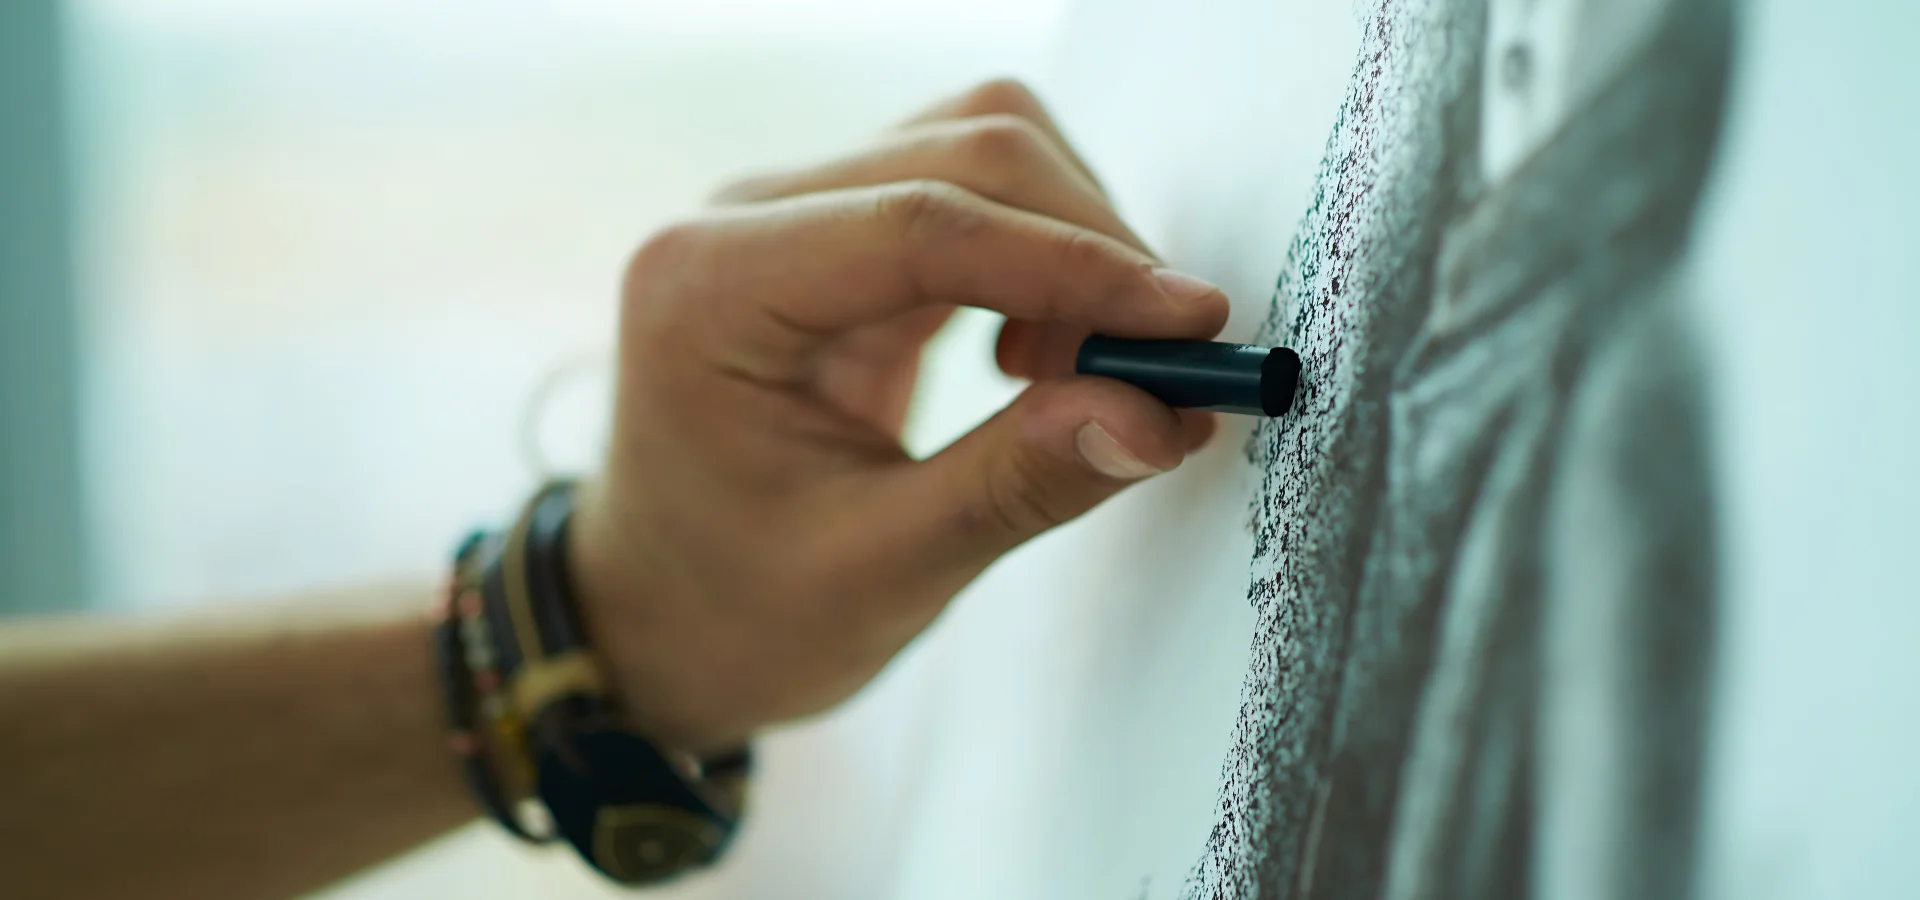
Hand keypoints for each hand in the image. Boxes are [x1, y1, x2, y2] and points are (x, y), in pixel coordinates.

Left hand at [568, 80, 1228, 750]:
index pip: (921, 225)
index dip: (1075, 266)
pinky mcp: (839, 238)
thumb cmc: (732, 609)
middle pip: (964, 153)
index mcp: (712, 289)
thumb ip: (1015, 486)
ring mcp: (792, 218)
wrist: (655, 621)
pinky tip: (1036, 361)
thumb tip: (1158, 417)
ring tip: (1073, 378)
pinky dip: (1041, 261)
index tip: (1189, 325)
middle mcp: (743, 221)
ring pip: (979, 150)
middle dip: (1089, 248)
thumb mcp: (877, 573)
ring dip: (1069, 245)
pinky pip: (970, 198)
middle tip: (1165, 370)